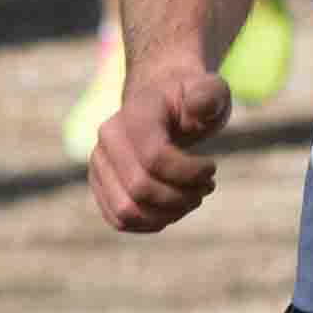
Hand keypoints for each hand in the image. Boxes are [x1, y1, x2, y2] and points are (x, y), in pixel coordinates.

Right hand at [87, 53, 232, 231]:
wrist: (161, 102)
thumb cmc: (190, 99)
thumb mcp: (209, 90)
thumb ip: (208, 95)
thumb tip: (198, 107)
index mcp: (134, 113)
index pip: (154, 158)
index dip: (189, 173)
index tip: (212, 167)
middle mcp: (108, 137)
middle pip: (140, 189)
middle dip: (182, 197)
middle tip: (206, 187)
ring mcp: (99, 162)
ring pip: (127, 211)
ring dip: (167, 214)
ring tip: (191, 198)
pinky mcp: (100, 184)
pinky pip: (119, 220)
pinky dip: (151, 223)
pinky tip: (173, 208)